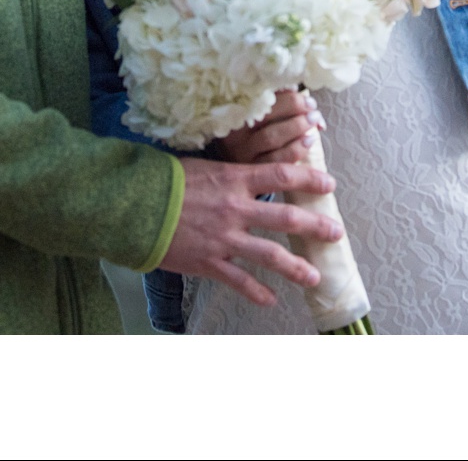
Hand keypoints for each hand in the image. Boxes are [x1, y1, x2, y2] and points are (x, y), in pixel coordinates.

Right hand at [158, 158, 342, 306]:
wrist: (132, 205)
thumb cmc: (164, 180)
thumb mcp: (202, 166)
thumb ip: (229, 172)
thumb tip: (248, 169)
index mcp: (234, 179)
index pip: (281, 176)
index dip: (309, 181)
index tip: (329, 185)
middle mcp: (235, 209)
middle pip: (286, 218)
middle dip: (315, 226)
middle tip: (336, 233)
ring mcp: (224, 238)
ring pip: (270, 255)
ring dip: (295, 267)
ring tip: (314, 277)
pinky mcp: (209, 262)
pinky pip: (240, 281)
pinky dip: (257, 292)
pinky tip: (271, 300)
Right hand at [211, 89, 323, 164]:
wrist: (238, 172)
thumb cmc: (257, 136)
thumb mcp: (262, 117)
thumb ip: (280, 105)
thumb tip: (307, 104)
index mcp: (236, 113)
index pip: (259, 96)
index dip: (280, 92)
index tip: (299, 90)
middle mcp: (235, 133)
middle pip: (264, 115)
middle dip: (292, 106)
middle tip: (311, 106)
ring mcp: (243, 153)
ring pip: (271, 137)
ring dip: (297, 126)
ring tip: (314, 121)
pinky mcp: (254, 171)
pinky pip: (277, 159)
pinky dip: (297, 149)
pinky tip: (309, 141)